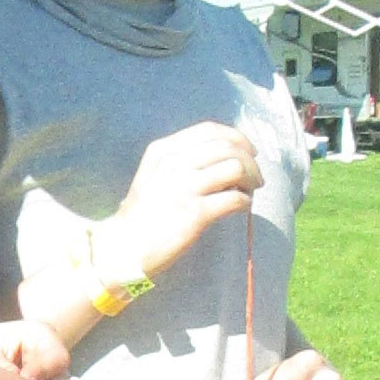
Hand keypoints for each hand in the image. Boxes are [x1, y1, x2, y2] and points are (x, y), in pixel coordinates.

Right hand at [107, 122, 260, 280]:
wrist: (123, 249)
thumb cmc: (142, 215)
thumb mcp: (152, 175)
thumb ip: (179, 160)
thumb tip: (223, 157)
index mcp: (163, 151)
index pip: (209, 130)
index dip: (236, 137)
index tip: (248, 151)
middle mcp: (174, 164)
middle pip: (228, 147)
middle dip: (250, 161)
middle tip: (256, 177)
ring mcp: (184, 188)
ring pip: (236, 168)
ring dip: (251, 180)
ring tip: (249, 192)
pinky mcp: (195, 214)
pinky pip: (235, 198)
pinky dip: (245, 202)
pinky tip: (242, 208)